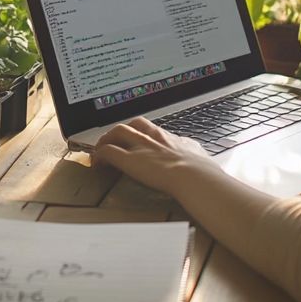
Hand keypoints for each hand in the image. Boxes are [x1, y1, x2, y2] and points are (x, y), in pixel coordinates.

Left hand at [91, 117, 216, 193]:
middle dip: (123, 131)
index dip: (142, 133)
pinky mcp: (130, 160)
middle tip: (115, 141)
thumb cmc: (203, 173)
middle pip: (135, 124)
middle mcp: (155, 137)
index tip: (139, 141)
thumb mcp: (200, 157)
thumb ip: (194, 154)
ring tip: (102, 149)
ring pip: (119, 131)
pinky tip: (97, 163)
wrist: (196, 176)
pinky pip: (109, 152)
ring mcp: (141, 147)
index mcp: (172, 138)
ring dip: (108, 139)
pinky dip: (100, 155)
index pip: (153, 129)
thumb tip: (200, 157)